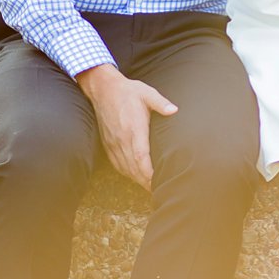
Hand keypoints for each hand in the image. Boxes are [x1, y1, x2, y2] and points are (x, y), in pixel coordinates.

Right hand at [75, 64, 173, 191]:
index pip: (140, 156)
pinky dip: (127, 173)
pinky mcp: (108, 144)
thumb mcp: (146, 93)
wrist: (103, 89)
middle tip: (160, 190)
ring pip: (125, 168)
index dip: (149, 172)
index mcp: (133, 128)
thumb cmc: (128, 91)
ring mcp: (113, 143)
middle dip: (146, 181)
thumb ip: (161, 103)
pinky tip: (135, 176)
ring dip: (138, 179)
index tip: (159, 181)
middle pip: (133, 167)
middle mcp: (122, 139)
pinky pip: (117, 164)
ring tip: (150, 187)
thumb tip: (174, 110)